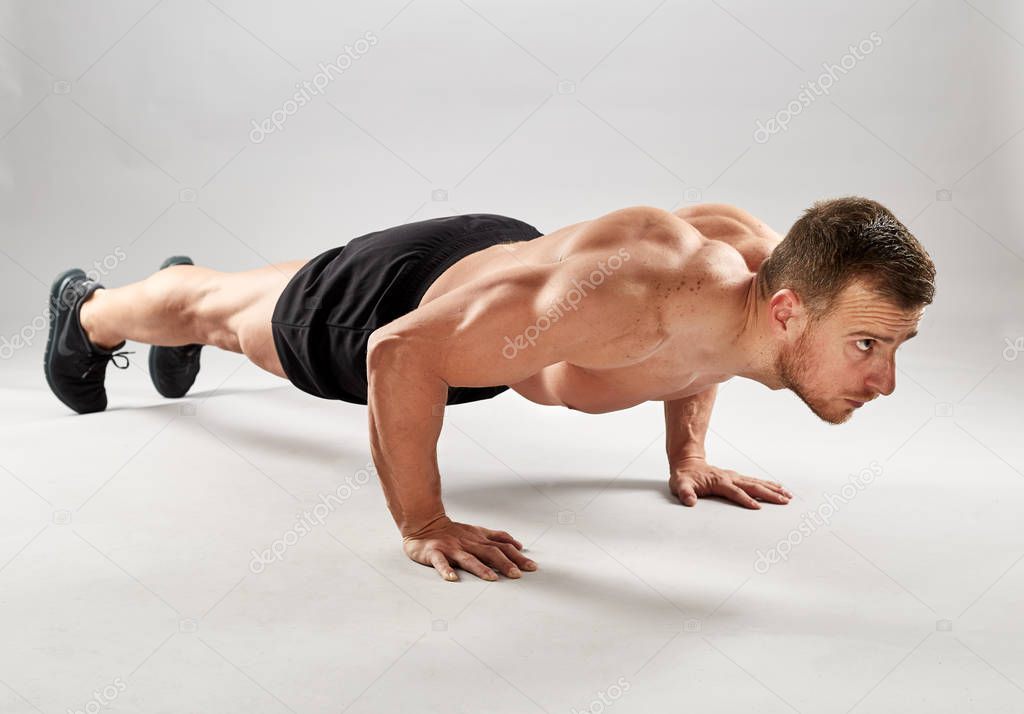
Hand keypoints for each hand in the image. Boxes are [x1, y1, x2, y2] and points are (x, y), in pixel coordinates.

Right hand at [402, 516, 537, 581]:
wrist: (425, 523)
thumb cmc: (453, 531)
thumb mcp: (478, 531)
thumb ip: (497, 537)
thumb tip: (518, 544)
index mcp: (479, 539)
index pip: (502, 547)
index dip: (517, 556)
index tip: (532, 567)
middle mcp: (468, 544)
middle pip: (489, 552)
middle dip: (505, 563)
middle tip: (518, 575)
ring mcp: (451, 548)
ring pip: (468, 558)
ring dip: (480, 568)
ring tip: (492, 578)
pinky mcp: (434, 553)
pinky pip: (440, 562)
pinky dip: (446, 570)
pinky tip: (452, 578)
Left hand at [670, 456, 791, 508]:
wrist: (687, 463)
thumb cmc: (684, 476)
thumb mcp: (679, 485)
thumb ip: (684, 493)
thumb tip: (689, 501)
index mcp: (719, 481)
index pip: (735, 492)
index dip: (745, 500)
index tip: (757, 507)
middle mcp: (730, 477)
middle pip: (752, 486)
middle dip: (769, 494)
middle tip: (784, 501)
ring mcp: (734, 476)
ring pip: (757, 482)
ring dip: (773, 488)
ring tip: (788, 495)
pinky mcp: (736, 477)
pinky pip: (755, 481)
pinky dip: (768, 484)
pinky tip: (778, 488)